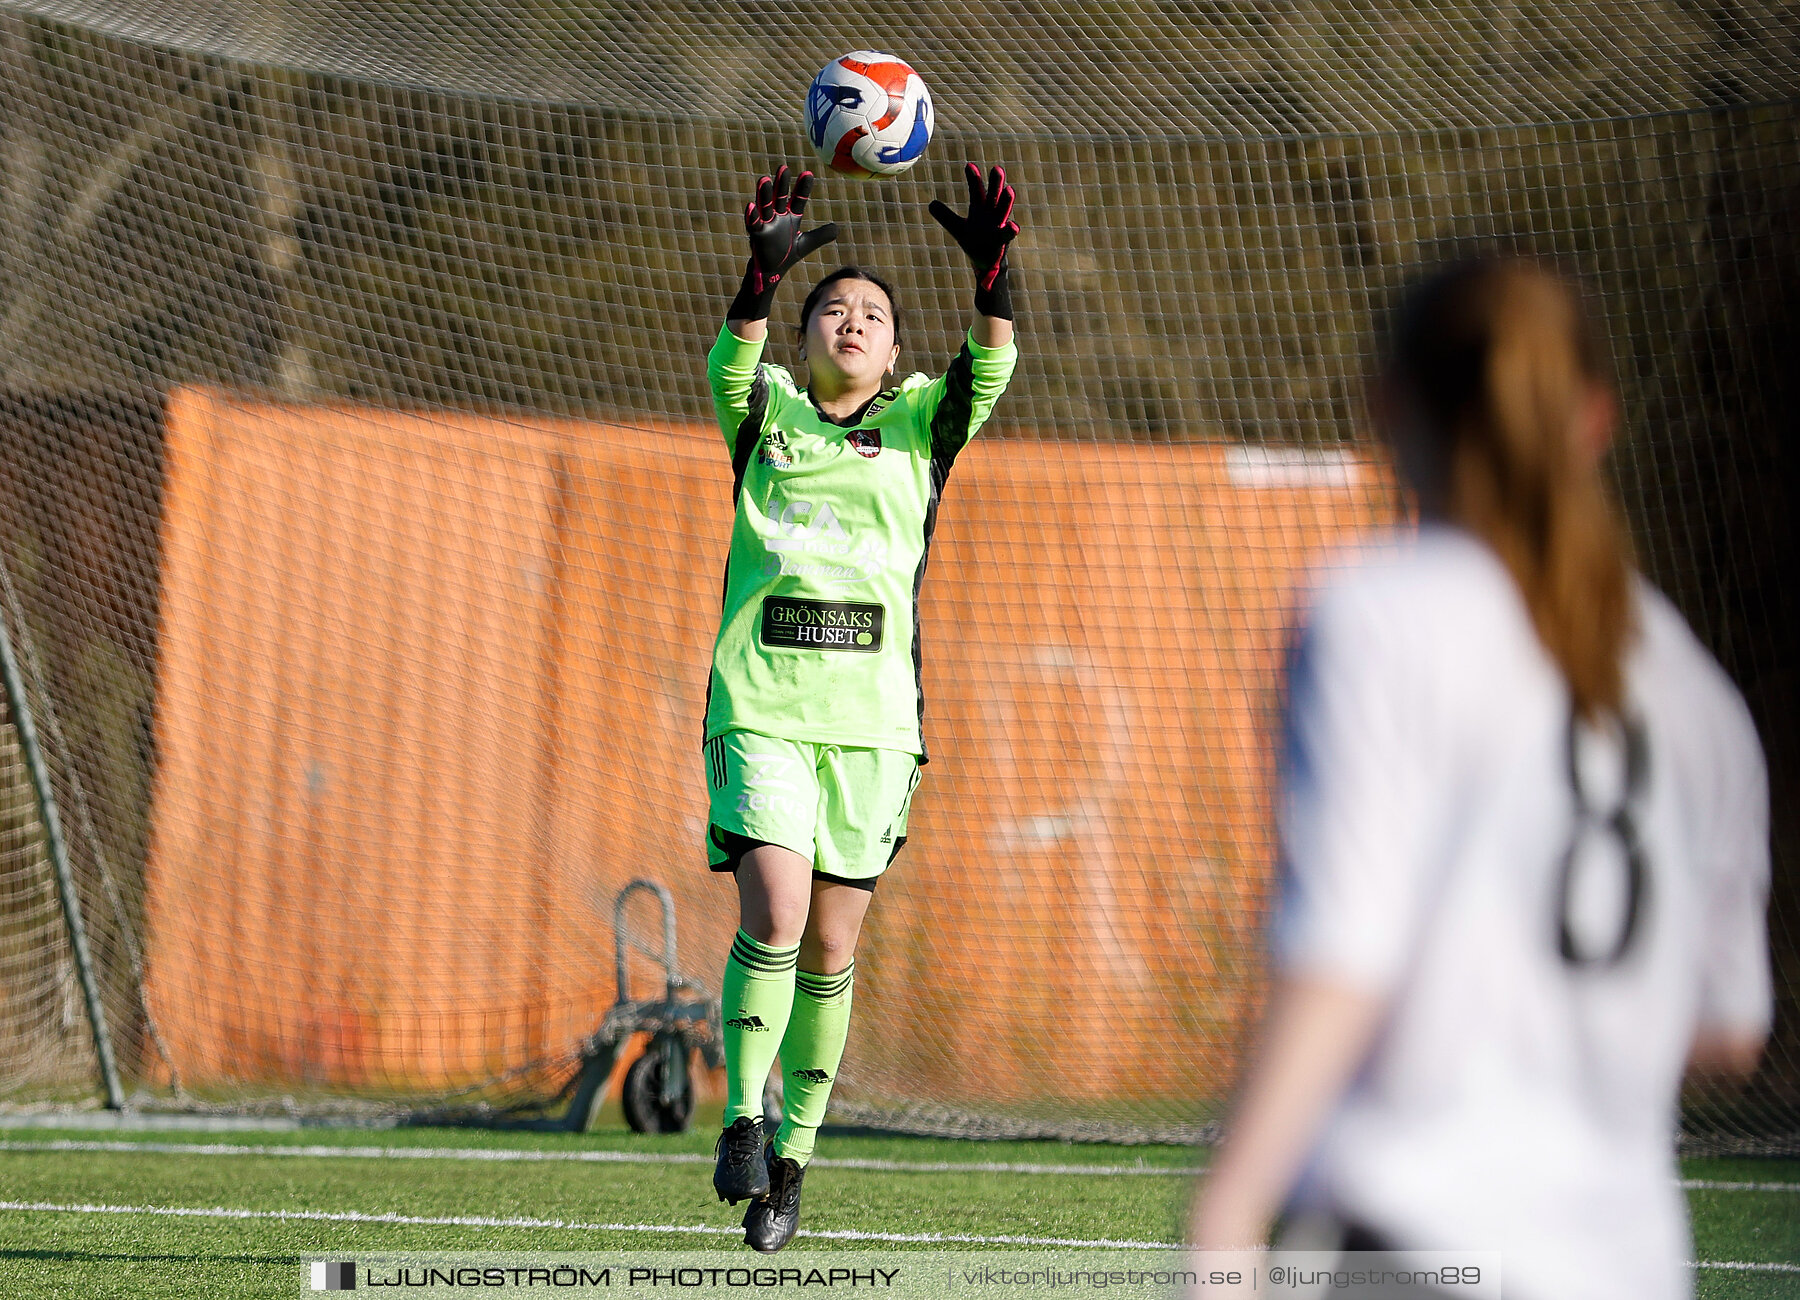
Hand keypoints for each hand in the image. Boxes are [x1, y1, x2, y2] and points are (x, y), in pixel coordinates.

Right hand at [739, 166, 838, 304]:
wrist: (772, 272)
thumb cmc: (787, 255)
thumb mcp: (806, 244)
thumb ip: (821, 235)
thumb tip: (837, 228)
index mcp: (790, 218)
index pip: (798, 199)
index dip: (802, 188)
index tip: (808, 174)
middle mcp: (777, 217)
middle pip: (779, 198)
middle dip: (781, 184)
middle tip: (784, 168)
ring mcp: (766, 225)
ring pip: (765, 207)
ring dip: (764, 194)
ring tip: (764, 180)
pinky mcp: (757, 235)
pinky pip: (753, 224)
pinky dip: (752, 216)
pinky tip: (750, 206)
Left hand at [929, 163, 1018, 291]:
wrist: (985, 261)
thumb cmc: (973, 241)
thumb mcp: (957, 228)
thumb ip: (945, 216)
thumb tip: (930, 204)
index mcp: (981, 209)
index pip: (977, 191)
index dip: (973, 179)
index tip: (969, 165)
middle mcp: (991, 214)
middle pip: (994, 195)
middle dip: (996, 182)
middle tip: (997, 168)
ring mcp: (998, 226)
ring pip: (1003, 211)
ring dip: (1006, 201)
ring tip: (1009, 189)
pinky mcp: (1002, 241)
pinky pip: (1007, 234)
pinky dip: (1011, 230)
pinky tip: (1014, 226)